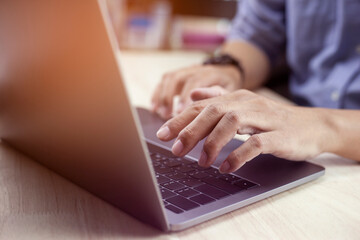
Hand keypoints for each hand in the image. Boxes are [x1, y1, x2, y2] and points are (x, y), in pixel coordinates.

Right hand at [151, 64, 241, 118]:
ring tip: (160, 114)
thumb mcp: (230, 92)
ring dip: (162, 97)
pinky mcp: (177, 75)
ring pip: (169, 79)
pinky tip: (154, 108)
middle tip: (167, 116)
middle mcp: (196, 69)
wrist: (227, 72)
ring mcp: (185, 70)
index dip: (185, 96)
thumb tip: (200, 105)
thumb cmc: (229, 89)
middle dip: (170, 98)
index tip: (180, 112)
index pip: (195, 81)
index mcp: (211, 73)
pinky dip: (157, 94)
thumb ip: (217, 97)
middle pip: (178, 79)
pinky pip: (163, 81)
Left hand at [156, 90, 331, 172]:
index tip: (161, 134)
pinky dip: (238, 155)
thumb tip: (193, 95)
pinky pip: (255, 143)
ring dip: (212, 144)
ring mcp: (264, 118)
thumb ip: (218, 100)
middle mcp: (248, 104)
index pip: (202, 106)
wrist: (312, 126)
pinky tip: (226, 167)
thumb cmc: (273, 120)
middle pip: (213, 112)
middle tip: (175, 149)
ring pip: (232, 124)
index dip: (180, 119)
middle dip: (190, 131)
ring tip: (201, 162)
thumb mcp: (244, 107)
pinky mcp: (279, 135)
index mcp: (236, 98)